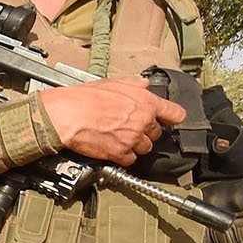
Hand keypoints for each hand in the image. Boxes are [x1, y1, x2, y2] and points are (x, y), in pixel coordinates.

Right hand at [39, 80, 187, 164]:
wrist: (67, 115)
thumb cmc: (84, 98)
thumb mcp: (112, 83)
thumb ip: (134, 85)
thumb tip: (144, 84)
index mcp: (146, 102)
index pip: (176, 114)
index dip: (172, 117)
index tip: (169, 119)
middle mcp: (143, 121)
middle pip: (157, 134)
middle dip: (145, 132)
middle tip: (129, 128)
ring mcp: (133, 139)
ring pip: (144, 148)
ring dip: (134, 145)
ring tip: (118, 138)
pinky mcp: (120, 154)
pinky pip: (130, 160)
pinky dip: (122, 156)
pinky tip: (112, 147)